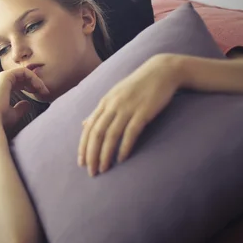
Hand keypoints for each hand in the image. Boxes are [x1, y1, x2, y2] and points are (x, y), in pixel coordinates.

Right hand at [0, 67, 49, 131]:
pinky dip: (33, 77)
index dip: (30, 87)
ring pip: (24, 72)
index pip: (17, 83)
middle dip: (35, 83)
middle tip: (44, 92)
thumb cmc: (2, 120)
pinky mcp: (5, 75)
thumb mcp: (14, 114)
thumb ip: (20, 108)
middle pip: (21, 77)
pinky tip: (38, 86)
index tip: (40, 95)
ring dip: (36, 80)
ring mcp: (1, 77)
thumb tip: (27, 103)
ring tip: (43, 90)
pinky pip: (23, 71)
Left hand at [78, 54, 181, 176]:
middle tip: (91, 172)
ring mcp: (127, 108)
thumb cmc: (137, 86)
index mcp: (104, 102)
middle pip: (96, 133)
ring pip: (110, 135)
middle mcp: (112, 105)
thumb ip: (99, 111)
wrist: (161, 71)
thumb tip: (83, 124)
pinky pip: (131, 132)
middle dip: (91, 154)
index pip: (88, 128)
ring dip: (105, 154)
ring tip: (104, 169)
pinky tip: (122, 159)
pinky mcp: (143, 111)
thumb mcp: (114, 96)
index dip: (83, 146)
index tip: (81, 162)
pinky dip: (124, 147)